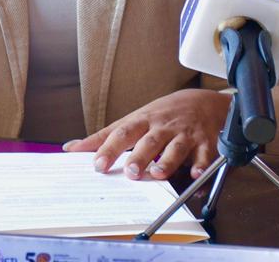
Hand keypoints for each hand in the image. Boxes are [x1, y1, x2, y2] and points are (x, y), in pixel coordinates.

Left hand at [62, 89, 231, 179]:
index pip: (122, 133)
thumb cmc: (161, 114)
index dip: (109, 148)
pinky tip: (196, 176)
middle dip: (139, 156)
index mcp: (142, 121)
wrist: (202, 101)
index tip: (97, 165)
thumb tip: (72, 147)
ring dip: (167, 162)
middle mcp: (162, 127)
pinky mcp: (206, 144)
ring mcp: (184, 134)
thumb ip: (105, 135)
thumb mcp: (133, 119)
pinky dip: (201, 167)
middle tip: (129, 171)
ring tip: (157, 174)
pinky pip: (205, 156)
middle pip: (148, 141)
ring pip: (175, 148)